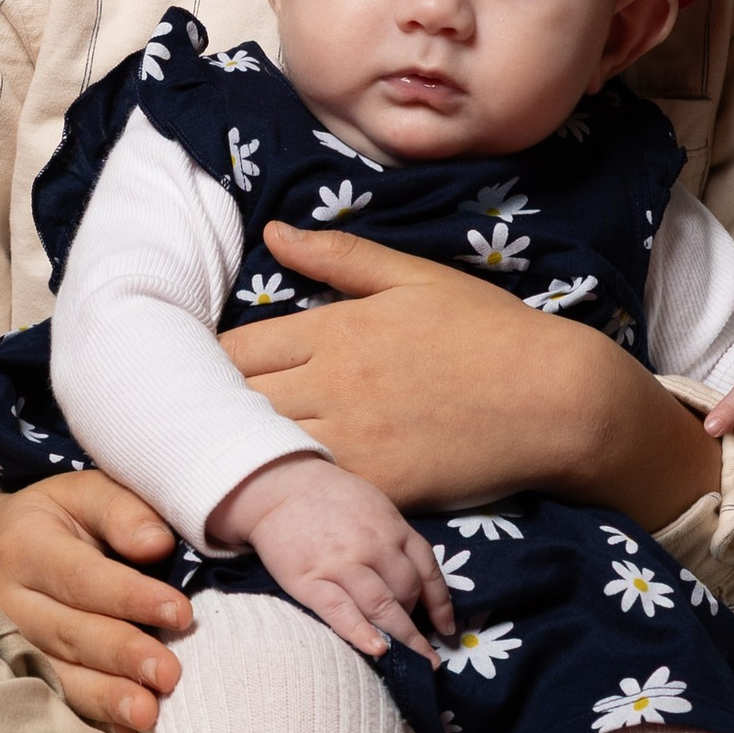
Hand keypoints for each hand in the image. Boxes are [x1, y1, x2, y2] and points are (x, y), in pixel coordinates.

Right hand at [0, 471, 193, 732]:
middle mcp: (7, 599)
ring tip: (147, 713)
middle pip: (69, 632)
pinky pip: (51, 701)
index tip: (179, 613)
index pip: (82, 576)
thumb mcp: (80, 494)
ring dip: (104, 697)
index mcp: (24, 543)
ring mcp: (4, 645)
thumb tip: (158, 544)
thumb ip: (121, 510)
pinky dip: (90, 720)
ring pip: (57, 675)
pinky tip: (124, 730)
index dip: (130, 597)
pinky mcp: (12, 675)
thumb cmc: (51, 521)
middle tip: (169, 673)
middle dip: (122, 654)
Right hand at [208, 453, 455, 662]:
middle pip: (408, 592)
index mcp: (392, 528)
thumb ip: (395, 538)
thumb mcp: (374, 506)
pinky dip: (361, 632)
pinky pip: (341, 611)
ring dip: (403, 638)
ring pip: (383, 606)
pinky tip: (377, 650)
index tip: (446, 629)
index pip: (428, 570)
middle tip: (422, 651)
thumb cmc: (329, 498)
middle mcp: (374, 546)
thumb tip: (414, 577)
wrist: (278, 486)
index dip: (440, 604)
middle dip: (417, 623)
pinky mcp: (311, 581)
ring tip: (416, 664)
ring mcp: (342, 564)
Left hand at [220, 224, 719, 522]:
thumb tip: (275, 232)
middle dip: (203, 413)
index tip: (185, 376)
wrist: (556, 397)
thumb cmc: (486, 329)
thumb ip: (338, 255)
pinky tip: (267, 500)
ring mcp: (356, 438)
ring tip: (205, 465)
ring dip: (233, 457)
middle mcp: (335, 383)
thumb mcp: (412, 276)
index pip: (235, 348)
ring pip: (263, 450)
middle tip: (178, 426)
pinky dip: (284, 496)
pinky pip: (313, 495)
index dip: (201, 365)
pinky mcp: (381, 487)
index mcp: (335, 328)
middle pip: (235, 402)